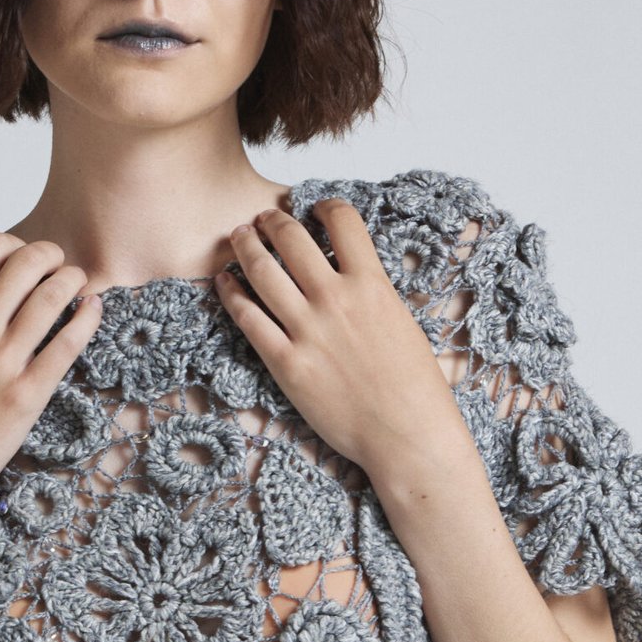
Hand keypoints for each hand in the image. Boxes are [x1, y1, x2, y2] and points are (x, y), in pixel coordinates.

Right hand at [0, 232, 101, 522]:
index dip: (17, 244)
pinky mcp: (27, 394)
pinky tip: (93, 312)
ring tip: (81, 286)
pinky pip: (66, 344)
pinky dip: (87, 320)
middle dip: (52, 256)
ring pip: (51, 296)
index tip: (27, 259)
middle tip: (61, 267)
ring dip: (74, 281)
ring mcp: (2, 362)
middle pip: (26, 262)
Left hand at [215, 199, 450, 475]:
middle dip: (274, 220)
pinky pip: (248, 318)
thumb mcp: (402, 322)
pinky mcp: (286, 364)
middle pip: (292, 238)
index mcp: (372, 285)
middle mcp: (336, 300)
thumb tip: (354, 273)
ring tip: (240, 236)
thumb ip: (373, 292)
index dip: (325, 206)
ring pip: (263, 271)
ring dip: (246, 246)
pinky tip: (225, 282)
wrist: (406, 435)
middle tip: (265, 218)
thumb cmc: (415, 387)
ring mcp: (308, 332)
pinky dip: (232, 294)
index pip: (343, 220)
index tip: (315, 208)